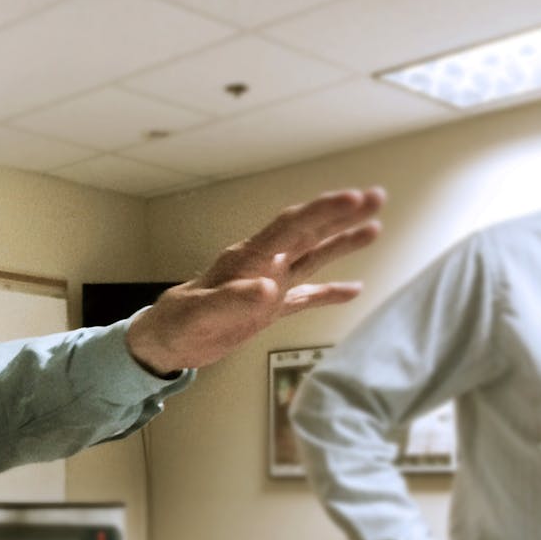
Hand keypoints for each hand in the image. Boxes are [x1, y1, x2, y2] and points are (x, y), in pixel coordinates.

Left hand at [125, 188, 383, 374]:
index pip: (290, 227)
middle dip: (341, 215)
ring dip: (342, 244)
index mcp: (246, 259)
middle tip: (377, 198)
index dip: (321, 212)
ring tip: (376, 228)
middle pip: (307, 233)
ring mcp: (267, 286)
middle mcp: (262, 266)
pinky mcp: (267, 309)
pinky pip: (305, 296)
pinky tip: (354, 289)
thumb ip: (232, 301)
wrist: (163, 341)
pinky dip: (330, 293)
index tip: (353, 199)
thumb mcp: (199, 314)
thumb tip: (270, 289)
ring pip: (312, 258)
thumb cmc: (175, 323)